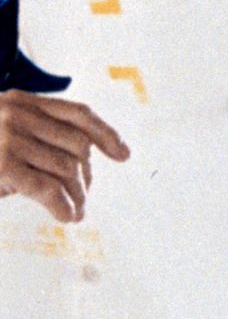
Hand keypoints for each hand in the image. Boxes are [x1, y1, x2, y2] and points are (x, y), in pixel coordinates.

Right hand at [0, 90, 129, 222]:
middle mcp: (17, 114)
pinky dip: (63, 205)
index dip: (105, 133)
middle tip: (85, 195)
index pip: (77, 113)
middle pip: (77, 143)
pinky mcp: (2, 165)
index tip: (123, 155)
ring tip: (77, 211)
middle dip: (87, 173)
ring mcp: (9, 138)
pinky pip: (49, 188)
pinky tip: (67, 216)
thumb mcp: (0, 132)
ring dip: (79, 194)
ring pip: (68, 167)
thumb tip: (79, 165)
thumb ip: (33, 137)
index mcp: (21, 102)